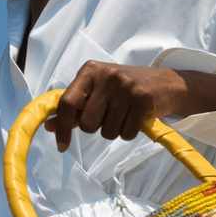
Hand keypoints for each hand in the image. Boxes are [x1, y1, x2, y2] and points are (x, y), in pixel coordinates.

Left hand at [46, 61, 192, 149]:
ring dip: (115, 131)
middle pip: (88, 123)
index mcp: (90, 71)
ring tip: (125, 115)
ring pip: (107, 132)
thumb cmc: (124, 89)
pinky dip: (130, 132)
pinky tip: (136, 118)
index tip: (62, 145)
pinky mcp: (143, 100)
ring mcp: (126, 87)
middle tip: (110, 116)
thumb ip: (75, 107)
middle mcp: (107, 75)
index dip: (63, 127)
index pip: (68, 102)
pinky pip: (126, 133)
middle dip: (97, 128)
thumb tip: (50, 125)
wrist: (166, 84)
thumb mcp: (98, 91)